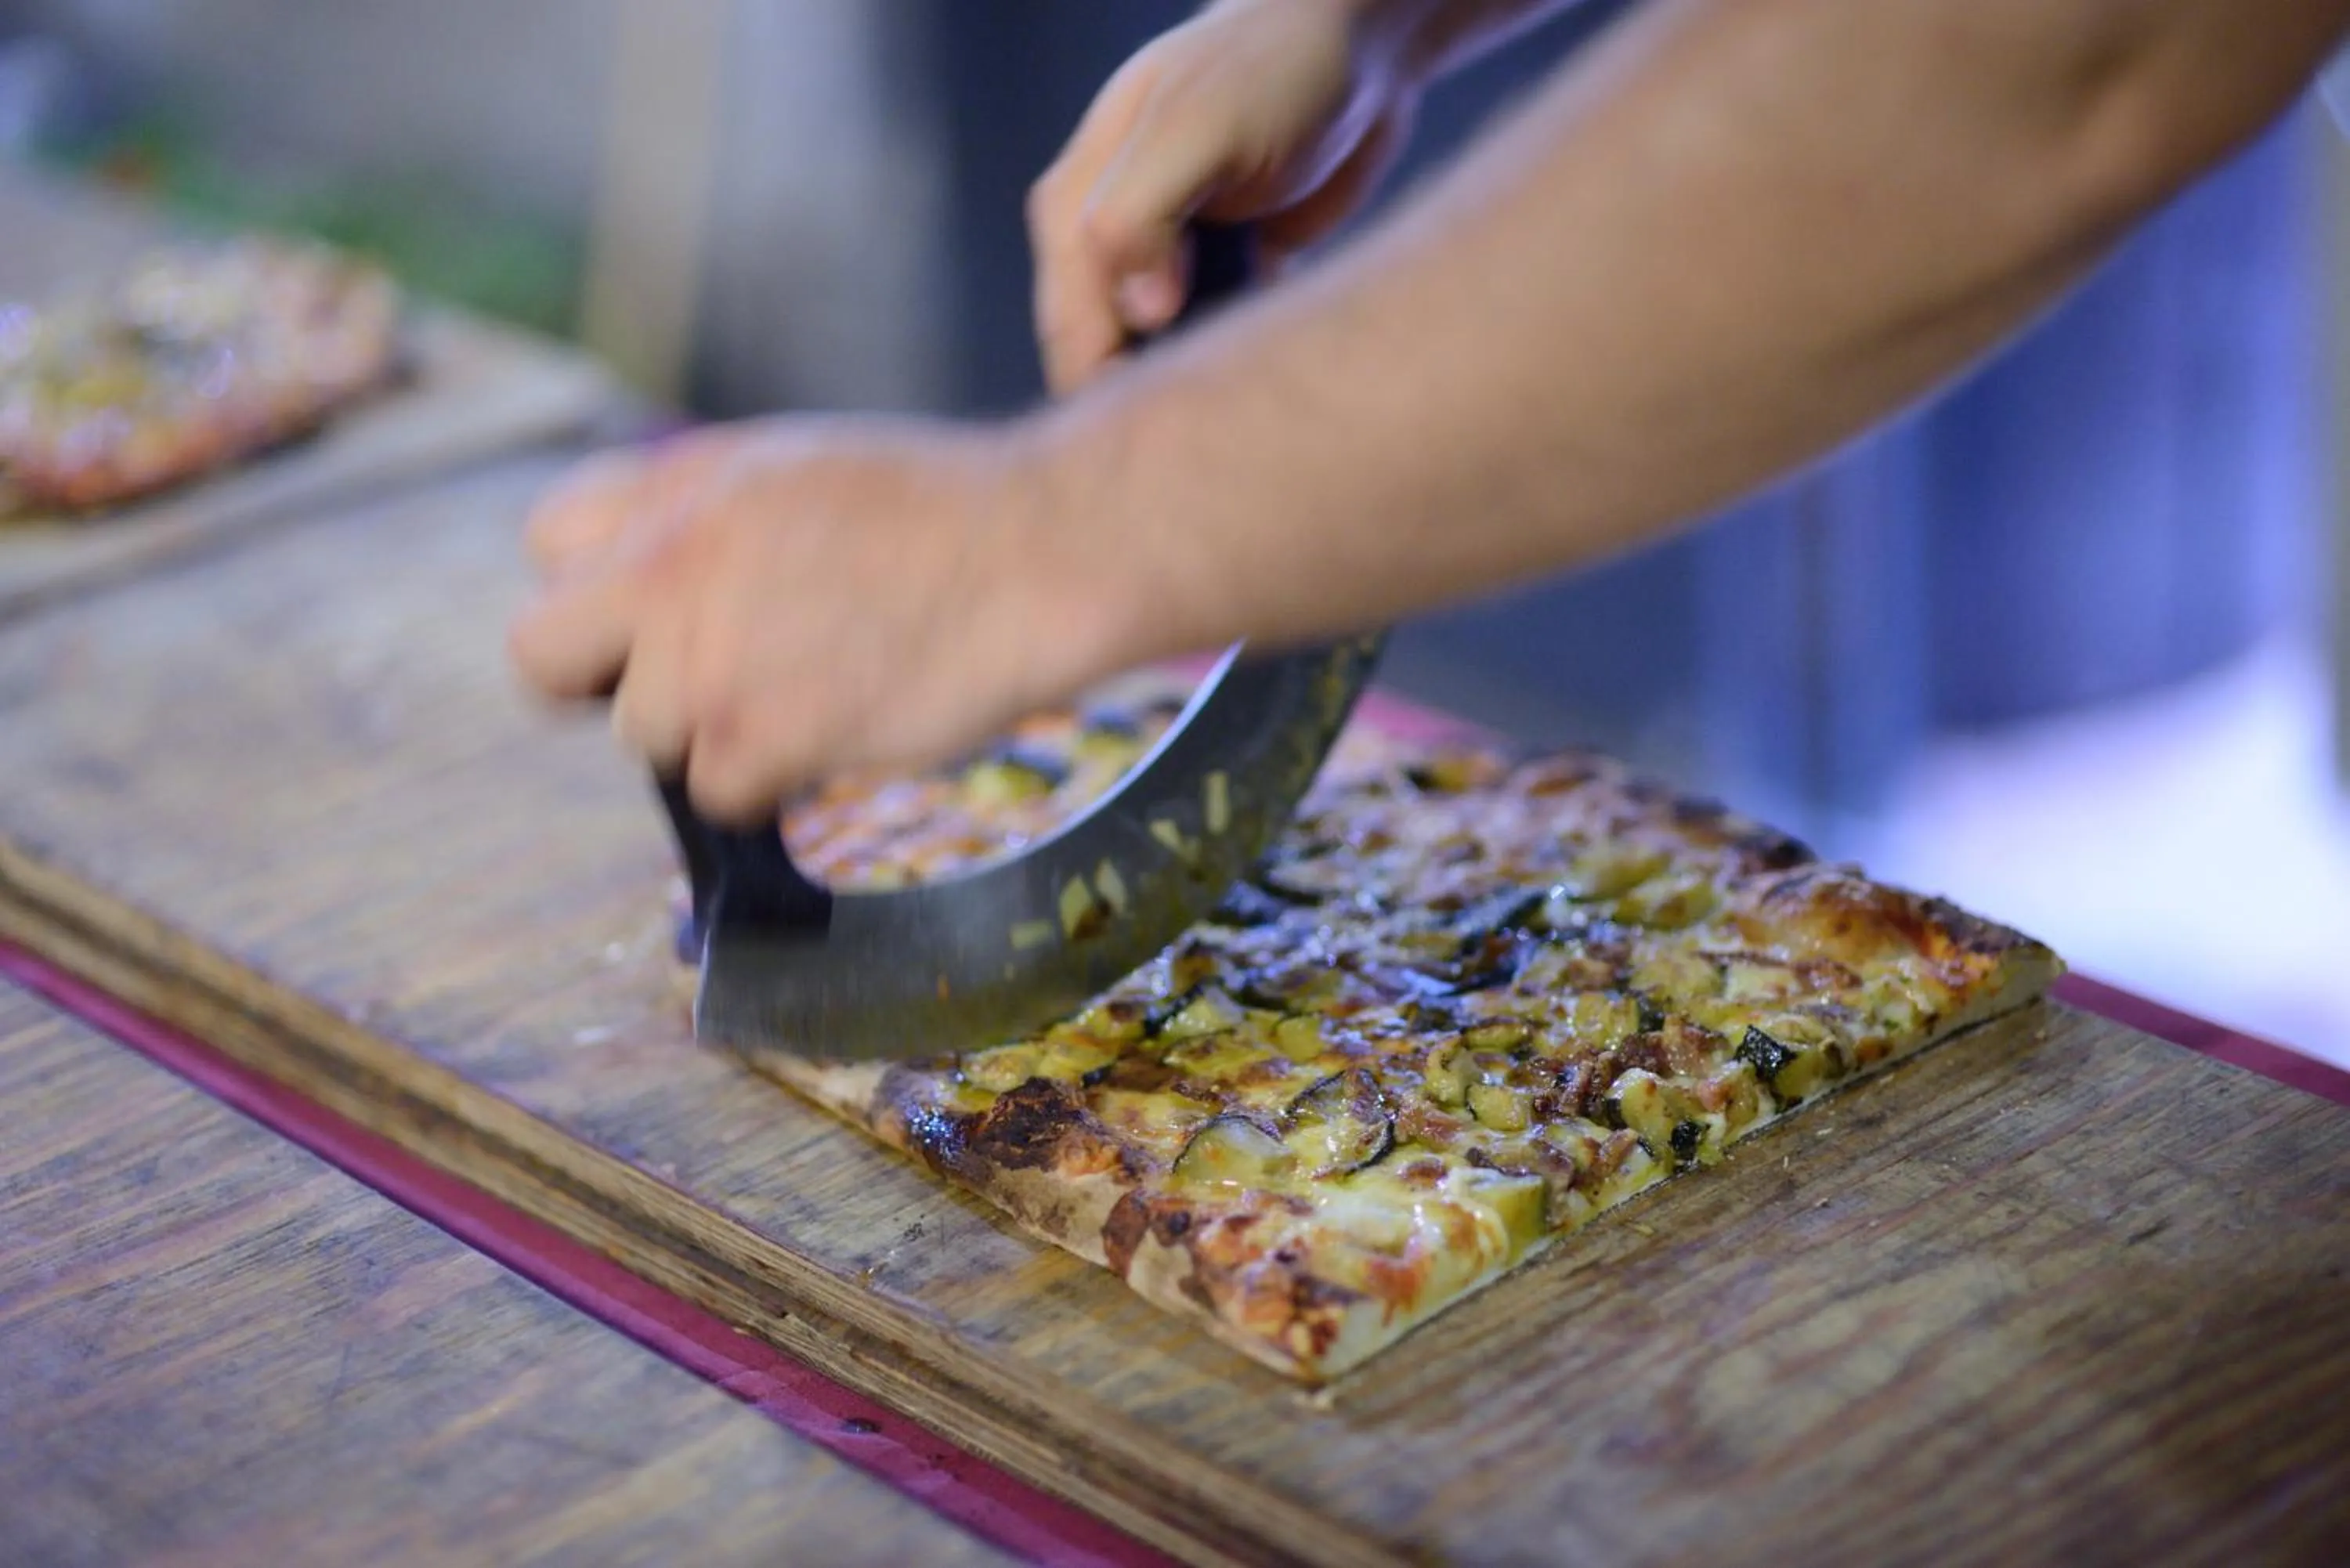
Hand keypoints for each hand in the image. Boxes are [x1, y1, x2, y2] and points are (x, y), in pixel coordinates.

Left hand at [506, 418, 1111, 822]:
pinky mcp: (758, 735)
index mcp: (677, 482)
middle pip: (541, 653)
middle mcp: (667, 563)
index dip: (600, 588)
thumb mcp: (793, 468)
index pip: (549, 542)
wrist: (1042, 548)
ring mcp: (706, 655)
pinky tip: (843, 728)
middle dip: (604, 681)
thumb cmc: (944, 513)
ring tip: (816, 690)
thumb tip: (643, 591)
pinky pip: (718, 794)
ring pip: (643, 738)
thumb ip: (699, 520)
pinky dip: (775, 782)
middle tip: (692, 688)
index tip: (657, 614)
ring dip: (715, 735)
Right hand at [1029, 0, 1422, 392]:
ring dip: (1191, 390)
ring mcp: (1165, 268)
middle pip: (1104, 358)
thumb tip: (1138, 313)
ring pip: (1156, 362)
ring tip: (1241, 409)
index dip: (1109, 387)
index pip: (1071, 328)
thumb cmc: (1271, 74)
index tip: (1168, 424)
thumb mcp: (1199, 130)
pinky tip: (1264, 377)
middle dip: (1147, 400)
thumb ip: (1145, 213)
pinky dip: (1230, 368)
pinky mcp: (1222, 283)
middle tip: (1214, 430)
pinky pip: (1210, 349)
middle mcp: (1109, 244)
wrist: (1358, 54)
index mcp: (1075, 209)